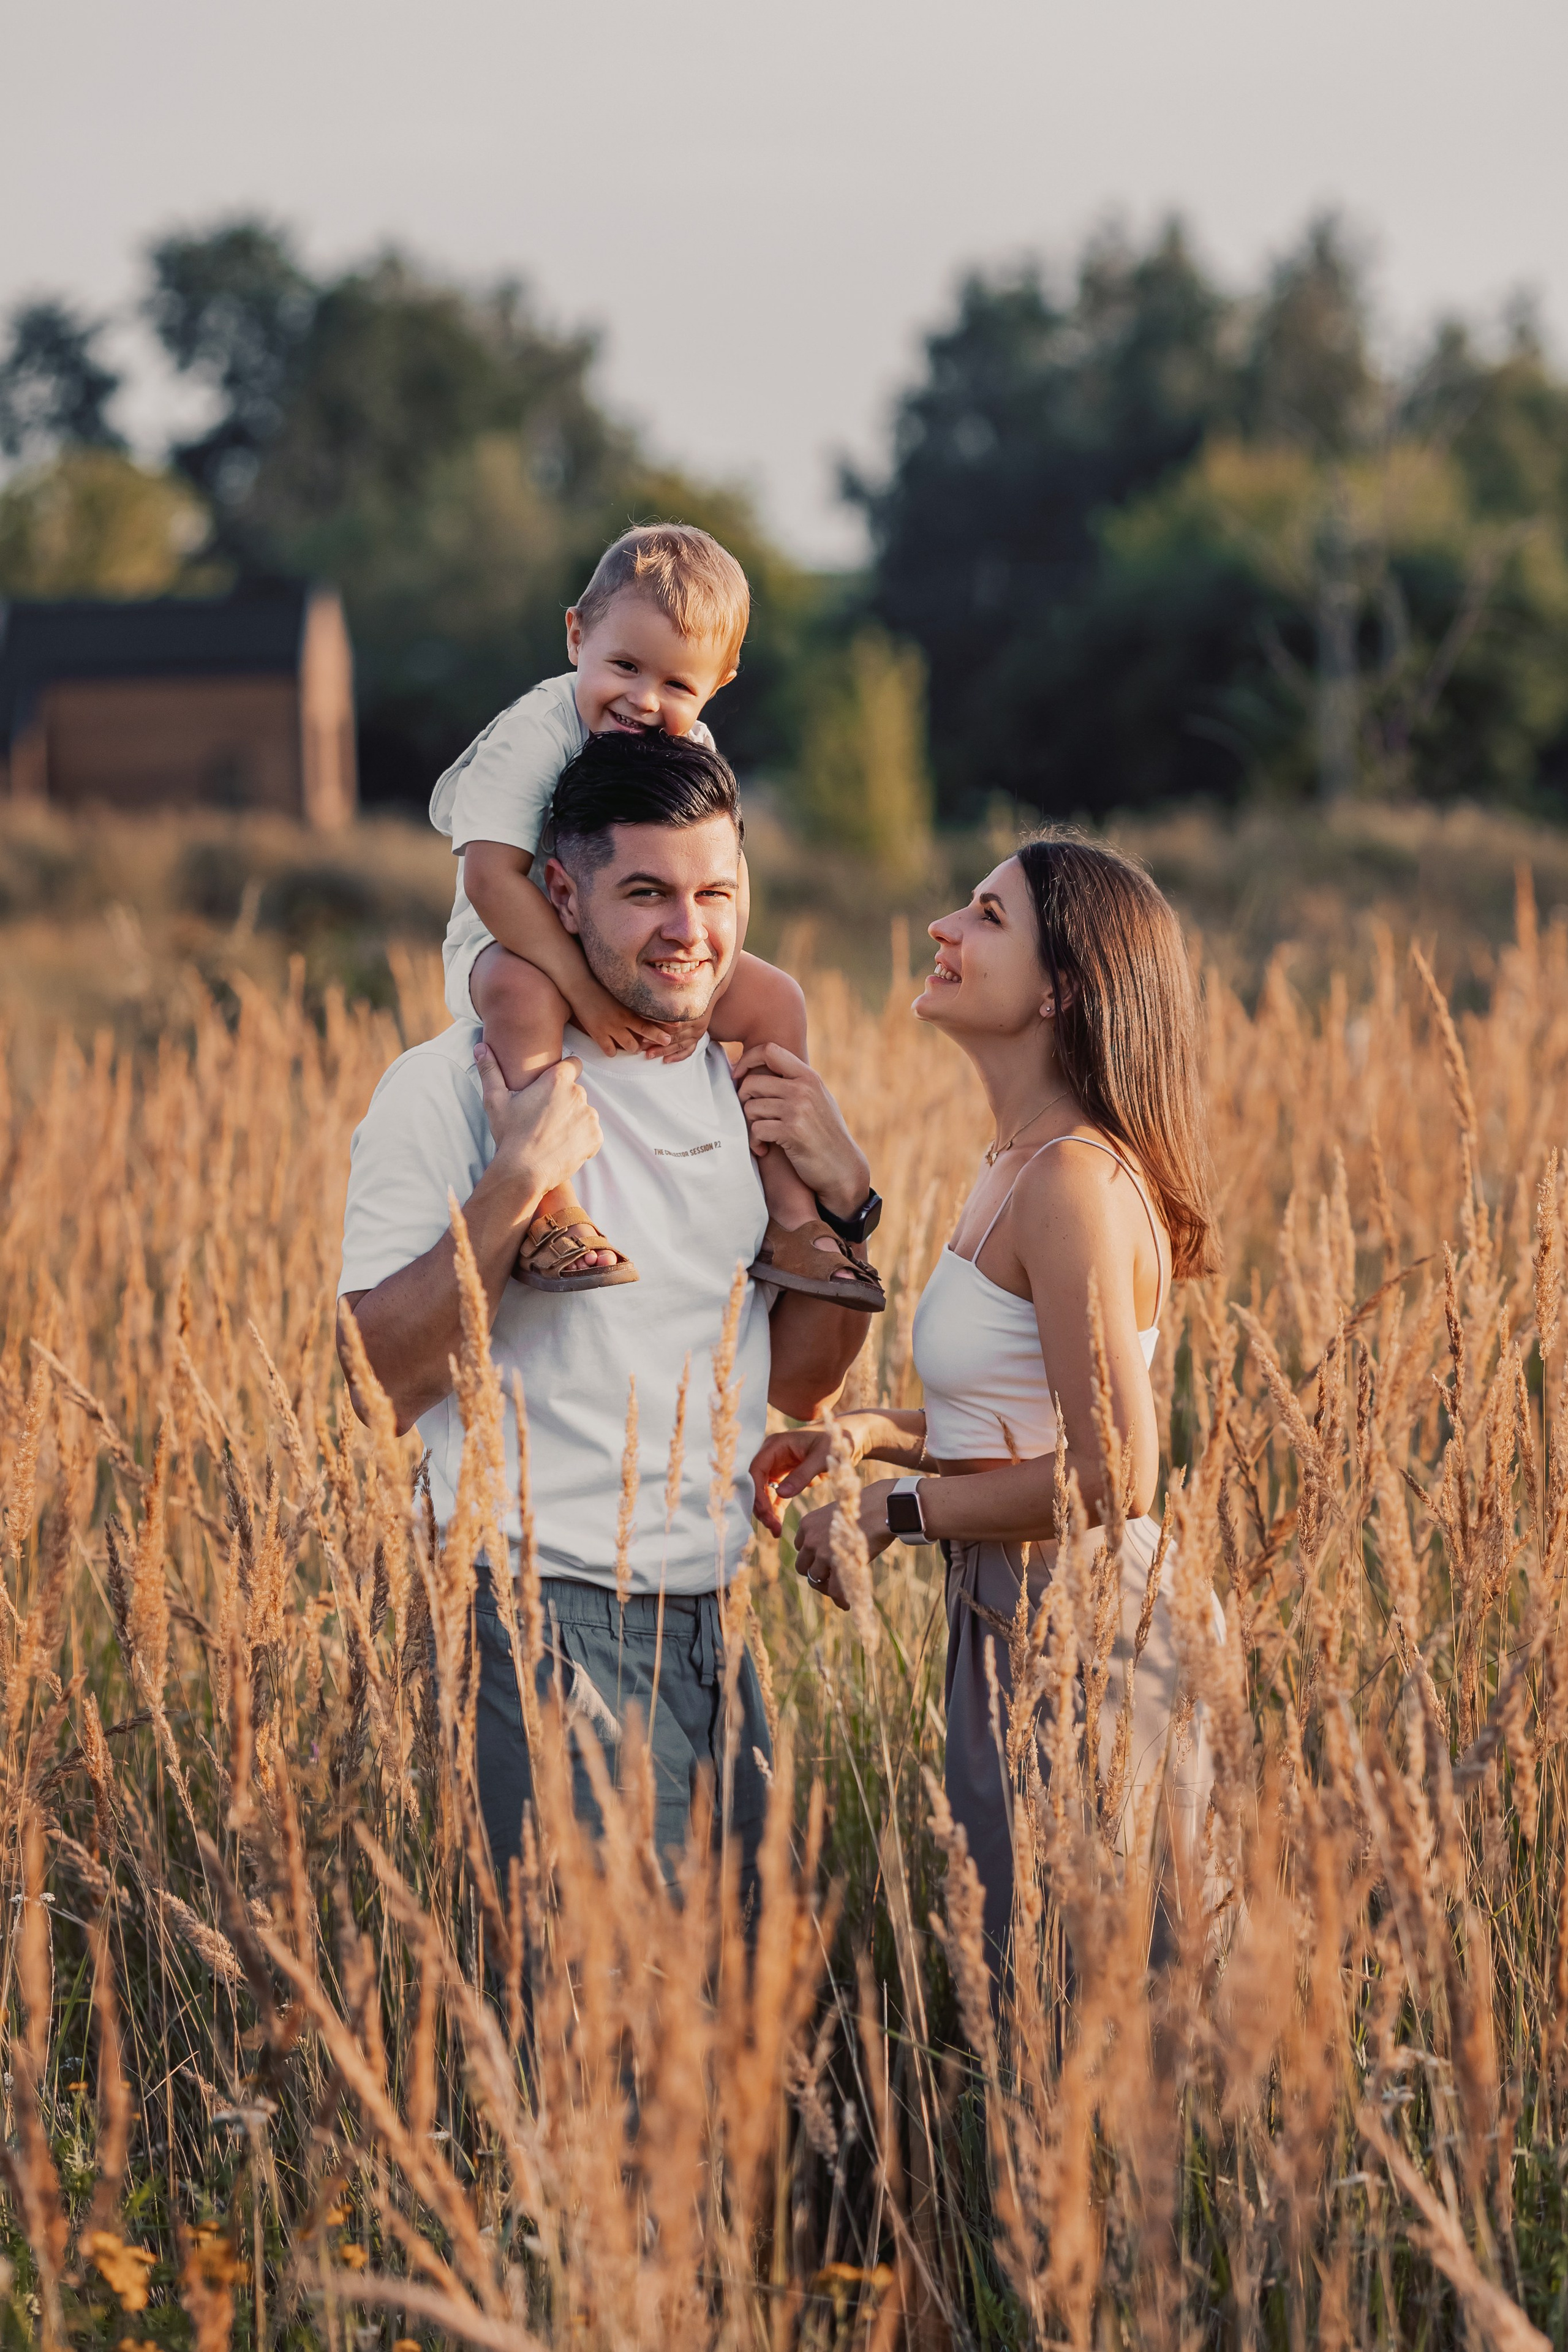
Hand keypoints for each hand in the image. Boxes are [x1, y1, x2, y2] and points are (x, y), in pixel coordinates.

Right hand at [474, 1042, 600, 1195]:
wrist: (523, 1171)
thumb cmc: (509, 1134)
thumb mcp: (495, 1100)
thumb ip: (490, 1070)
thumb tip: (480, 1047)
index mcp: (557, 1079)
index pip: (573, 1063)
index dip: (565, 1073)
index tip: (553, 1087)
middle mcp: (578, 1094)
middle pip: (576, 1091)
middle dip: (564, 1101)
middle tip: (544, 1118)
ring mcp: (589, 1116)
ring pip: (584, 1113)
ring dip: (573, 1121)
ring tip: (552, 1135)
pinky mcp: (595, 1137)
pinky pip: (591, 1134)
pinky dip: (581, 1140)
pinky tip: (562, 1146)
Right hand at [569, 979, 673, 1060]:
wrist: (580, 986)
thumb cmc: (600, 987)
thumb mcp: (620, 992)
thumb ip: (633, 998)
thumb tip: (647, 1001)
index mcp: (629, 1008)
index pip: (652, 1017)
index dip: (665, 1024)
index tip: (678, 1026)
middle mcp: (623, 1019)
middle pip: (645, 1033)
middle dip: (655, 1039)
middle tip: (665, 1043)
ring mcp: (610, 1028)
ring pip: (631, 1046)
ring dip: (634, 1047)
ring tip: (634, 1046)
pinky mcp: (597, 1034)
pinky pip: (610, 1051)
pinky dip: (613, 1051)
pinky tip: (613, 1048)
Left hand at [733, 1045, 870, 1214]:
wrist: (842, 1168)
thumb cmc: (824, 1134)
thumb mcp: (817, 1099)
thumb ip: (794, 1082)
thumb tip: (757, 1068)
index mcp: (809, 1076)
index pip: (769, 1050)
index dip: (747, 1059)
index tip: (739, 1076)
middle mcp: (803, 1088)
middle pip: (752, 1081)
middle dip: (744, 1100)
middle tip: (752, 1116)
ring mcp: (798, 1109)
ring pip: (751, 1107)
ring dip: (750, 1125)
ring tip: (762, 1137)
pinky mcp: (791, 1132)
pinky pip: (756, 1129)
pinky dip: (755, 1142)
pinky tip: (764, 1149)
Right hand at [751, 1426, 835, 1533]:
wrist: (848, 1439)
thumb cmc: (835, 1441)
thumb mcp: (821, 1457)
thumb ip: (802, 1474)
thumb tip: (781, 1494)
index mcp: (775, 1445)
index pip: (756, 1469)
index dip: (756, 1491)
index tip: (765, 1511)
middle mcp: (772, 1456)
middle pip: (756, 1483)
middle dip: (761, 1505)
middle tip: (771, 1525)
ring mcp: (777, 1468)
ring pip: (764, 1493)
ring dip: (767, 1512)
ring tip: (776, 1531)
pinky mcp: (786, 1479)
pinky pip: (776, 1497)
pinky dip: (775, 1511)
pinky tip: (778, 1527)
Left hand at [792, 1479, 897, 1608]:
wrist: (883, 1507)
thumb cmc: (867, 1509)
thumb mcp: (839, 1517)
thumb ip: (828, 1534)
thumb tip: (830, 1558)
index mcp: (807, 1524)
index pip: (801, 1548)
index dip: (813, 1558)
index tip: (825, 1562)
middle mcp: (810, 1538)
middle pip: (803, 1567)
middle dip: (817, 1574)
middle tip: (831, 1579)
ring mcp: (821, 1552)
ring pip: (815, 1580)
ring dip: (827, 1587)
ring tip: (842, 1589)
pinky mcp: (836, 1564)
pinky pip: (834, 1590)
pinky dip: (840, 1599)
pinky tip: (847, 1603)